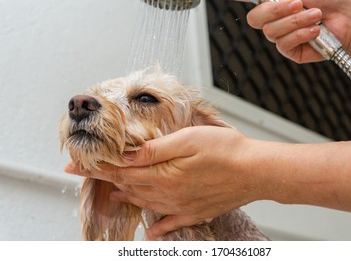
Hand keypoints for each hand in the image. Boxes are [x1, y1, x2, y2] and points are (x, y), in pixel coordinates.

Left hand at [65, 126, 260, 238]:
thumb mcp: (188, 140)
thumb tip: (128, 156)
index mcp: (164, 174)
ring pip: (146, 202)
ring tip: (113, 195)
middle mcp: (169, 193)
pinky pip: (171, 223)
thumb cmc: (226, 150)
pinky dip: (158, 227)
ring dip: (127, 198)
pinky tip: (151, 232)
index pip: (121, 171)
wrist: (256, 171)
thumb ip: (155, 151)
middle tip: (87, 175)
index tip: (74, 165)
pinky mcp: (196, 210)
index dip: (96, 167)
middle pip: (130, 187)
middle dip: (106, 180)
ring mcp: (182, 204)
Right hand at [203, 0, 350, 62]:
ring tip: (314, 16)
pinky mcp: (288, 51)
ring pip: (270, 32)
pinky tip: (314, 30)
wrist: (347, 20)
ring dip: (295, 21)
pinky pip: (283, 44)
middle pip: (254, 18)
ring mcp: (279, 36)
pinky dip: (300, 34)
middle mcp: (273, 18)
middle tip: (298, 3)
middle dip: (276, 10)